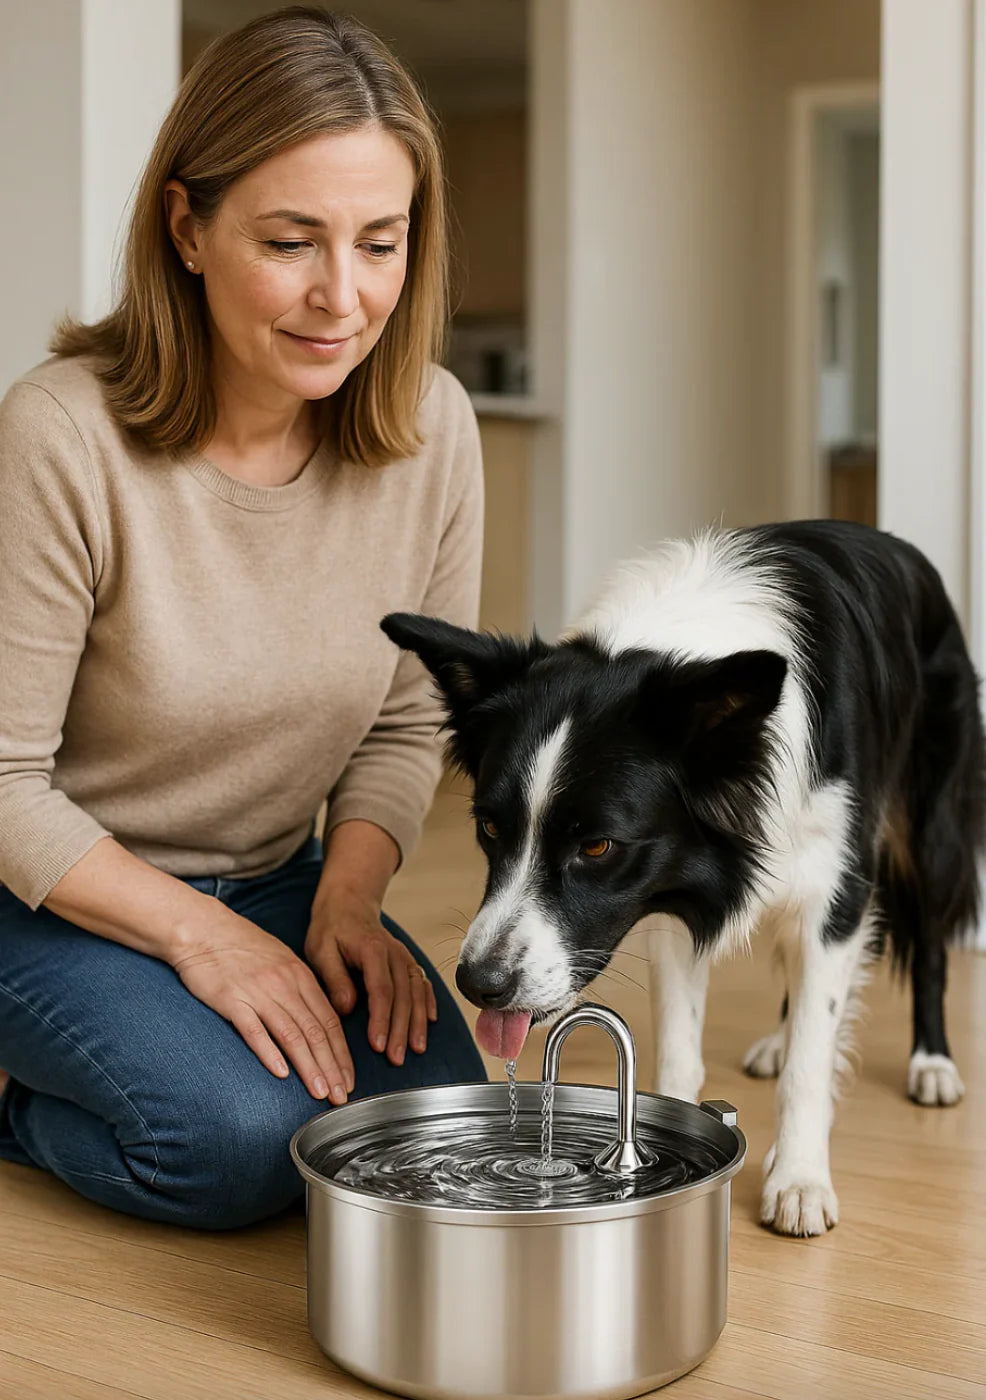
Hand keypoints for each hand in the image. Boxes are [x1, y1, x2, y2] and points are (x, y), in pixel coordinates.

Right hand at [170, 904, 354, 1103]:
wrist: (202, 928)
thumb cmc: (241, 947)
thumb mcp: (281, 960)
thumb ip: (300, 989)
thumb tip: (317, 1020)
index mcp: (300, 976)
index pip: (329, 1021)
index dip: (342, 1053)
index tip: (348, 1079)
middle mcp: (285, 985)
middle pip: (316, 1032)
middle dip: (332, 1067)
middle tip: (342, 1096)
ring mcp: (259, 992)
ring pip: (292, 1035)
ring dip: (309, 1067)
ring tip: (320, 1092)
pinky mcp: (231, 1000)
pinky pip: (254, 1030)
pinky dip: (269, 1053)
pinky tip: (281, 1074)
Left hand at [305, 894, 437, 1065]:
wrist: (348, 905)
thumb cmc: (331, 930)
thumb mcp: (321, 950)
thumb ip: (334, 979)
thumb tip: (346, 1008)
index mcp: (373, 949)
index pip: (381, 990)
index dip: (381, 1019)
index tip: (378, 1045)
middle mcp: (394, 953)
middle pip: (403, 996)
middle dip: (402, 1029)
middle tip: (396, 1058)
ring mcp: (404, 957)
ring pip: (417, 992)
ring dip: (418, 1022)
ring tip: (416, 1048)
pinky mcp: (408, 961)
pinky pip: (423, 982)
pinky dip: (429, 1002)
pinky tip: (431, 1021)